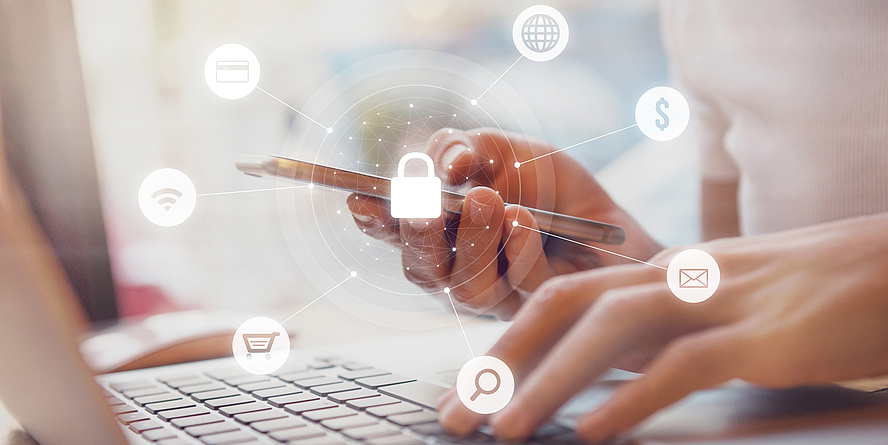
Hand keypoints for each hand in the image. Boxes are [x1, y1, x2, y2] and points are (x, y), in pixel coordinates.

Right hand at [347, 128, 659, 318]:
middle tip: (425, 204)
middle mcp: (458, 270)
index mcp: (440, 233)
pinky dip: (518, 248)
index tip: (359, 199)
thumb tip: (444, 164)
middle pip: (422, 270)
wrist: (610, 222)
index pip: (397, 231)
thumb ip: (466, 150)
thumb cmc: (550, 188)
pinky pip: (520, 286)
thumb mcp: (505, 150)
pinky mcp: (537, 309)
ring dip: (473, 240)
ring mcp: (496, 296)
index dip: (375, 220)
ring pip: (466, 286)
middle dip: (417, 237)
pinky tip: (524, 220)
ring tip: (488, 200)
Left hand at [437, 213, 887, 440]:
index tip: (467, 389)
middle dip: (501, 360)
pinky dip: (635, 397)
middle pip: (566, 304)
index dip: (506, 341)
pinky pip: (686, 362)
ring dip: (551, 381)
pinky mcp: (767, 333)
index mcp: (663, 273)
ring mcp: (722, 299)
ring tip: (506, 431)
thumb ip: (664, 332)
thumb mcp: (723, 307)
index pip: (564, 297)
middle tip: (455, 417)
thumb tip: (605, 374)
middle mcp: (680, 277)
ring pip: (613, 329)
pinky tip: (595, 433)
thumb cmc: (812, 297)